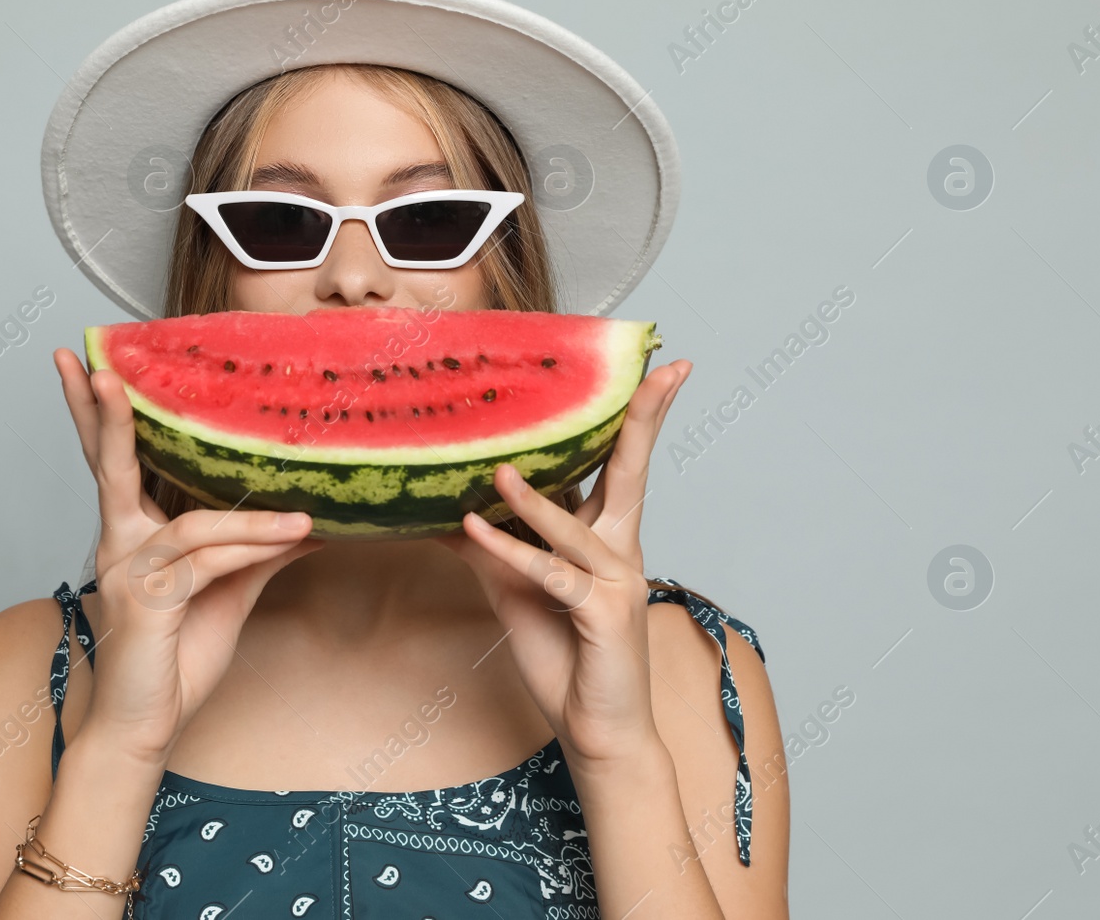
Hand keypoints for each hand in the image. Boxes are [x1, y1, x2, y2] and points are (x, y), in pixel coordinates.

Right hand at [52, 348, 324, 763]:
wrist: (145, 728)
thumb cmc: (176, 659)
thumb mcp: (229, 592)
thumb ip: (259, 551)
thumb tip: (311, 519)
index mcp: (132, 533)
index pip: (113, 461)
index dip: (100, 413)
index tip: (93, 362)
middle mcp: (119, 543)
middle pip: (107, 465)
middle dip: (101, 411)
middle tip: (96, 363)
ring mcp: (126, 570)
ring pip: (193, 524)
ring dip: (253, 524)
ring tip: (305, 519)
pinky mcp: (145, 600)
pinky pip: (205, 562)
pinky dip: (251, 551)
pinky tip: (292, 544)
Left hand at [438, 358, 692, 768]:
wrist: (597, 731)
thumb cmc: (564, 657)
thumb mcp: (514, 590)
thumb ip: (486, 547)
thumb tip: (439, 511)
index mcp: (608, 538)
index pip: (623, 464)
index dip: (639, 416)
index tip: (660, 367)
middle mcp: (621, 551)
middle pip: (632, 473)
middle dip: (644, 420)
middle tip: (660, 370)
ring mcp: (616, 584)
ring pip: (574, 527)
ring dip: (532, 499)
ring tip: (496, 471)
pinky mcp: (600, 617)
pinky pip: (548, 577)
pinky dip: (509, 554)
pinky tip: (474, 531)